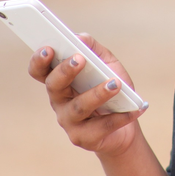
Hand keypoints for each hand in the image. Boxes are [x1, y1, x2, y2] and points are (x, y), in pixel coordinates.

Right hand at [28, 33, 146, 156]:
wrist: (127, 123)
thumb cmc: (111, 87)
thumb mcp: (107, 63)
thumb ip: (94, 49)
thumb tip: (81, 37)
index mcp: (60, 81)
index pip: (40, 71)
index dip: (39, 60)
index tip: (48, 49)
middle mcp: (59, 101)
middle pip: (54, 86)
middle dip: (65, 71)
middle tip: (79, 59)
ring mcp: (69, 121)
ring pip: (79, 107)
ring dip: (97, 93)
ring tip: (115, 83)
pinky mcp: (84, 138)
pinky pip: (102, 126)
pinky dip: (120, 116)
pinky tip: (135, 109)